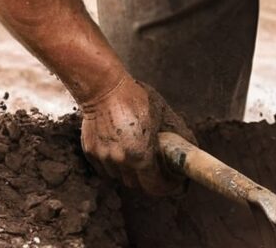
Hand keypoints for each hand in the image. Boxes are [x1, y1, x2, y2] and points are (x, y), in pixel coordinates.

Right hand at [79, 76, 195, 194]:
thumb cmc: (134, 98)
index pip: (155, 186)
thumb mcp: (161, 115)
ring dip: (130, 172)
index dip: (166, 187)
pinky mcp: (90, 152)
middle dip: (149, 180)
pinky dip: (114, 165)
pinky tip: (121, 150)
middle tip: (157, 170)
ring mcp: (103, 158)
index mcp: (140, 155)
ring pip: (119, 177)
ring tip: (137, 157)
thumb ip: (170, 137)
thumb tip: (185, 148)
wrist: (103, 88)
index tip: (172, 183)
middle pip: (137, 185)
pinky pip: (105, 168)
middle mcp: (120, 161)